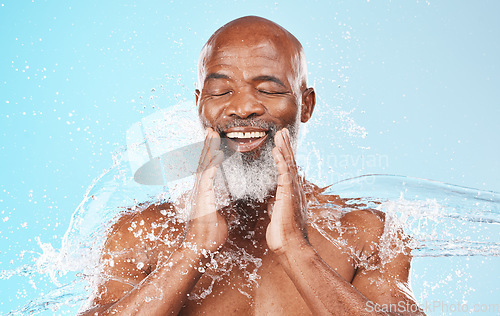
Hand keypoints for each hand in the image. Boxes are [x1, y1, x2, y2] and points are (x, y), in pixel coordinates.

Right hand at [183, 128, 227, 252]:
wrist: (203, 245)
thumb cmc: (212, 231)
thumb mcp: (224, 211)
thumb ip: (228, 201)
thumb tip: (234, 196)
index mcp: (208, 189)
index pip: (210, 167)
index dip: (213, 153)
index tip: (216, 139)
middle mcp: (202, 187)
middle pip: (205, 161)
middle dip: (208, 145)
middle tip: (211, 129)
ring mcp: (201, 190)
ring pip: (204, 164)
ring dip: (209, 148)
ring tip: (212, 133)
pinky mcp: (203, 195)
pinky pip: (208, 175)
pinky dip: (212, 163)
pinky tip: (217, 153)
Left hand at [266, 128, 308, 254]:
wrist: (291, 247)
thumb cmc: (284, 236)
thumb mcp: (279, 216)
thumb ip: (278, 206)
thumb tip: (274, 203)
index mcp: (292, 194)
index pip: (288, 171)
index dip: (285, 156)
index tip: (281, 144)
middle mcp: (295, 190)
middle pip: (290, 163)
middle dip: (286, 147)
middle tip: (282, 132)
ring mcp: (293, 192)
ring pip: (289, 165)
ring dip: (284, 148)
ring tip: (280, 135)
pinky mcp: (288, 195)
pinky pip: (284, 174)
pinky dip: (281, 161)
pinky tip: (277, 151)